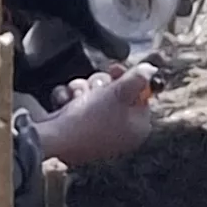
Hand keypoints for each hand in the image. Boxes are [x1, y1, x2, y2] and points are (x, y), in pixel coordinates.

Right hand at [34, 65, 154, 168]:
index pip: (140, 95)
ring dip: (81, 88)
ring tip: (76, 97)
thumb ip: (138, 78)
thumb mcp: (119, 92)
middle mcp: (120, 132)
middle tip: (94, 88)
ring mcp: (97, 132)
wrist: (55, 138)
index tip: (115, 68)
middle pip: (115, 92)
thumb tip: (151, 70)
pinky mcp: (76, 130)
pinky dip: (69, 99)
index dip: (127, 78)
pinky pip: (76, 104)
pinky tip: (65, 103)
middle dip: (100, 84)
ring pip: (92, 94)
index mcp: (137, 127)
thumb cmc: (91, 118)